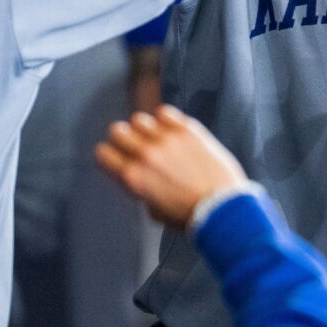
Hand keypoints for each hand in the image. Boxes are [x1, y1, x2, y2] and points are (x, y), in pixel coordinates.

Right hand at [95, 105, 248, 229]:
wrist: (223, 208)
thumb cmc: (190, 214)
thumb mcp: (153, 210)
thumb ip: (141, 188)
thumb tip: (138, 174)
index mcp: (132, 178)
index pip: (102, 153)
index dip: (109, 155)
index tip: (117, 156)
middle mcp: (145, 155)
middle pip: (117, 130)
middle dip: (124, 139)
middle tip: (135, 147)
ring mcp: (166, 139)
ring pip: (138, 119)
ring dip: (145, 129)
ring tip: (157, 139)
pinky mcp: (186, 129)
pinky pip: (163, 112)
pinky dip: (165, 120)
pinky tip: (172, 131)